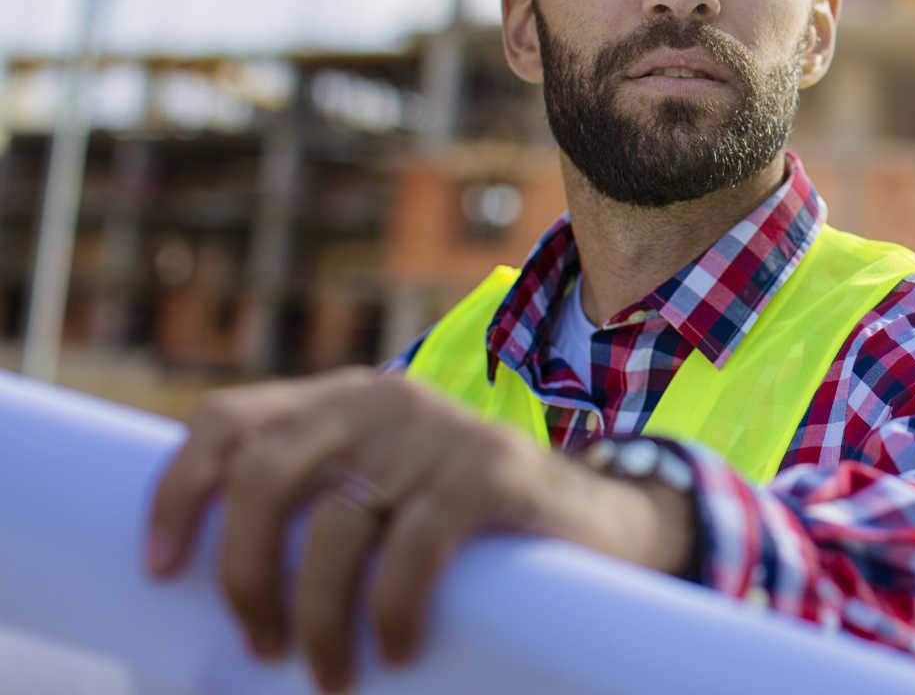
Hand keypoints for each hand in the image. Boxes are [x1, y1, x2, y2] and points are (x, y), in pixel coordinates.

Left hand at [145, 367, 694, 691]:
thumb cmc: (469, 533)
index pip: (229, 421)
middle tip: (261, 647)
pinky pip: (414, 545)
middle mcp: (382, 400)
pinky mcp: (493, 468)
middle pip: (266, 475)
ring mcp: (439, 430)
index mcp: (341, 401)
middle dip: (244, 575)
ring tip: (332, 678)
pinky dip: (393, 609)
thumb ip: (321, 504)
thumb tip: (220, 591)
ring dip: (320, 618)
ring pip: (337, 525)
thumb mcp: (386, 496)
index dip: (178, 493)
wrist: (601, 523)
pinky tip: (398, 651)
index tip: (160, 572)